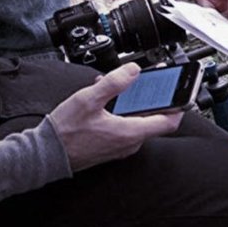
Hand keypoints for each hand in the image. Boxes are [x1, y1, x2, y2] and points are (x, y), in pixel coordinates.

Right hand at [45, 63, 182, 170]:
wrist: (45, 155)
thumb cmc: (65, 132)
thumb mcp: (88, 100)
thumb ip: (113, 83)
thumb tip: (133, 70)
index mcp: (130, 132)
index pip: (169, 121)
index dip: (179, 105)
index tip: (182, 91)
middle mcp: (130, 143)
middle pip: (153, 117)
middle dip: (148, 96)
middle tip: (140, 80)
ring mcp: (121, 147)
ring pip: (137, 121)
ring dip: (130, 103)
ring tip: (111, 87)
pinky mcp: (111, 147)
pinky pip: (124, 127)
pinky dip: (119, 112)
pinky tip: (102, 101)